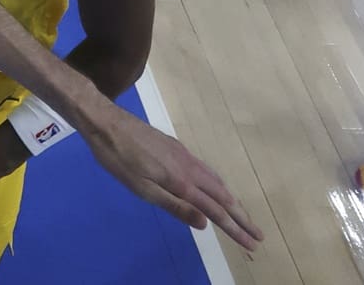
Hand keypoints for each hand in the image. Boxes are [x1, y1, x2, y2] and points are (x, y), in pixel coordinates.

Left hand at [81, 106, 263, 252]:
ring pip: (216, 181)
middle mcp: (189, 167)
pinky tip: (215, 188)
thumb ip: (174, 206)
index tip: (252, 242)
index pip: (215, 211)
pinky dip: (218, 185)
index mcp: (181, 181)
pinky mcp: (176, 147)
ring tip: (241, 215)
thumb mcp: (141, 188)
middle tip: (258, 234)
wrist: (105, 121)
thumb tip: (206, 224)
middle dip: (241, 216)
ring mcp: (184, 155)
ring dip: (232, 200)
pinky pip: (206, 170)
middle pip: (223, 196)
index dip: (234, 228)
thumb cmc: (118, 159)